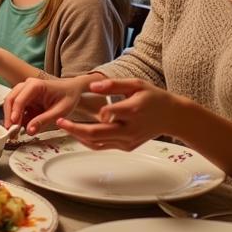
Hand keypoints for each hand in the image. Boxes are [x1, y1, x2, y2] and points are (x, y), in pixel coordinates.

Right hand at [3, 75, 95, 132]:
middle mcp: (28, 85)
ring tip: (15, 131)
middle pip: (11, 99)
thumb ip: (44, 120)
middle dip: (9, 116)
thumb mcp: (59, 111)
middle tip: (11, 131)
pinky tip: (21, 126)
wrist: (72, 90)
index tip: (13, 124)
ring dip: (12, 117)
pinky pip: (17, 107)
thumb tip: (29, 130)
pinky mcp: (26, 98)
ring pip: (11, 103)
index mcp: (37, 85)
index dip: (14, 112)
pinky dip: (17, 117)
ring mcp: (25, 91)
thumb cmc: (68, 96)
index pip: (20, 98)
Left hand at [55, 78, 187, 150]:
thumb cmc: (153, 97)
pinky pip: (103, 146)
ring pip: (98, 143)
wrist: (172, 117)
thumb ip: (113, 85)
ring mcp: (128, 141)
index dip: (94, 111)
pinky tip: (78, 133)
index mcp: (133, 110)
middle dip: (75, 129)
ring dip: (78, 136)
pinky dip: (89, 141)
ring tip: (64, 126)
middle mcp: (130, 129)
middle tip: (59, 122)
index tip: (79, 107)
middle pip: (97, 133)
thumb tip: (92, 86)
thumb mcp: (136, 84)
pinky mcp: (127, 147)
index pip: (109, 113)